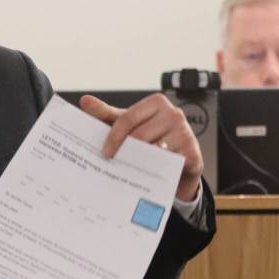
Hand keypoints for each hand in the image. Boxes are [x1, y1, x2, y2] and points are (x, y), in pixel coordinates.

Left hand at [79, 93, 203, 201]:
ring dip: (139, 163)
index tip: (105, 153)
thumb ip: (106, 114)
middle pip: (140, 136)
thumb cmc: (150, 137)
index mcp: (156, 102)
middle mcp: (174, 113)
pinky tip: (147, 176)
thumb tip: (85, 101)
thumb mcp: (128, 124)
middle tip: (115, 164)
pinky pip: (169, 164)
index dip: (113, 137)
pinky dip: (155, 171)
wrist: (178, 160)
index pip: (128, 118)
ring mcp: (185, 132)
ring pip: (154, 151)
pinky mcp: (193, 152)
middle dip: (125, 152)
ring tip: (128, 170)